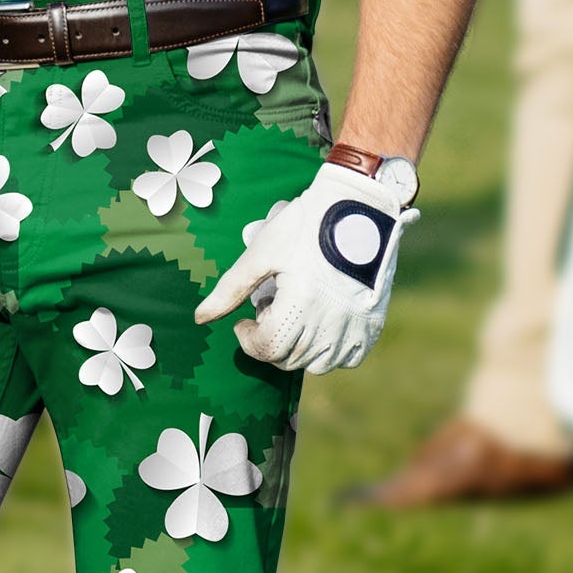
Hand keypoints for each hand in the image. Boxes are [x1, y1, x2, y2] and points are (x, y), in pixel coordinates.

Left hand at [194, 160, 419, 374]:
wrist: (359, 207)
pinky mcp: (372, 324)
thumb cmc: (305, 225)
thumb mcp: (262, 252)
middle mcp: (330, 322)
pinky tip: (319, 324)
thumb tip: (200, 318)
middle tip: (269, 309)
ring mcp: (355, 325)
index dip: (247, 339)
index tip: (243, 321)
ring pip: (317, 364)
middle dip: (269, 340)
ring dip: (297, 348)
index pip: (266, 348)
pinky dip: (329, 351)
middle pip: (288, 359)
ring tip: (294, 314)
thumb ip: (230, 289)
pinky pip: (348, 358)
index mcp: (300, 303)